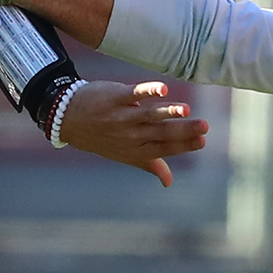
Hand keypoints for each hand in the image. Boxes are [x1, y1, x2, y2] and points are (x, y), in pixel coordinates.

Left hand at [56, 79, 208, 186]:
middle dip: (183, 130)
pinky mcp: (114, 98)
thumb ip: (151, 164)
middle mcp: (130, 135)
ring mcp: (121, 117)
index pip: (165, 148)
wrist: (68, 119)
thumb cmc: (102, 138)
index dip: (184, 145)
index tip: (203, 140)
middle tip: (204, 126)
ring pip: (148, 116)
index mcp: (137, 150)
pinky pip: (132, 95)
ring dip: (167, 112)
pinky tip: (162, 89)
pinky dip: (146, 91)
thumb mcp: (126, 155)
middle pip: (161, 132)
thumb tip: (169, 182)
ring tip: (185, 110)